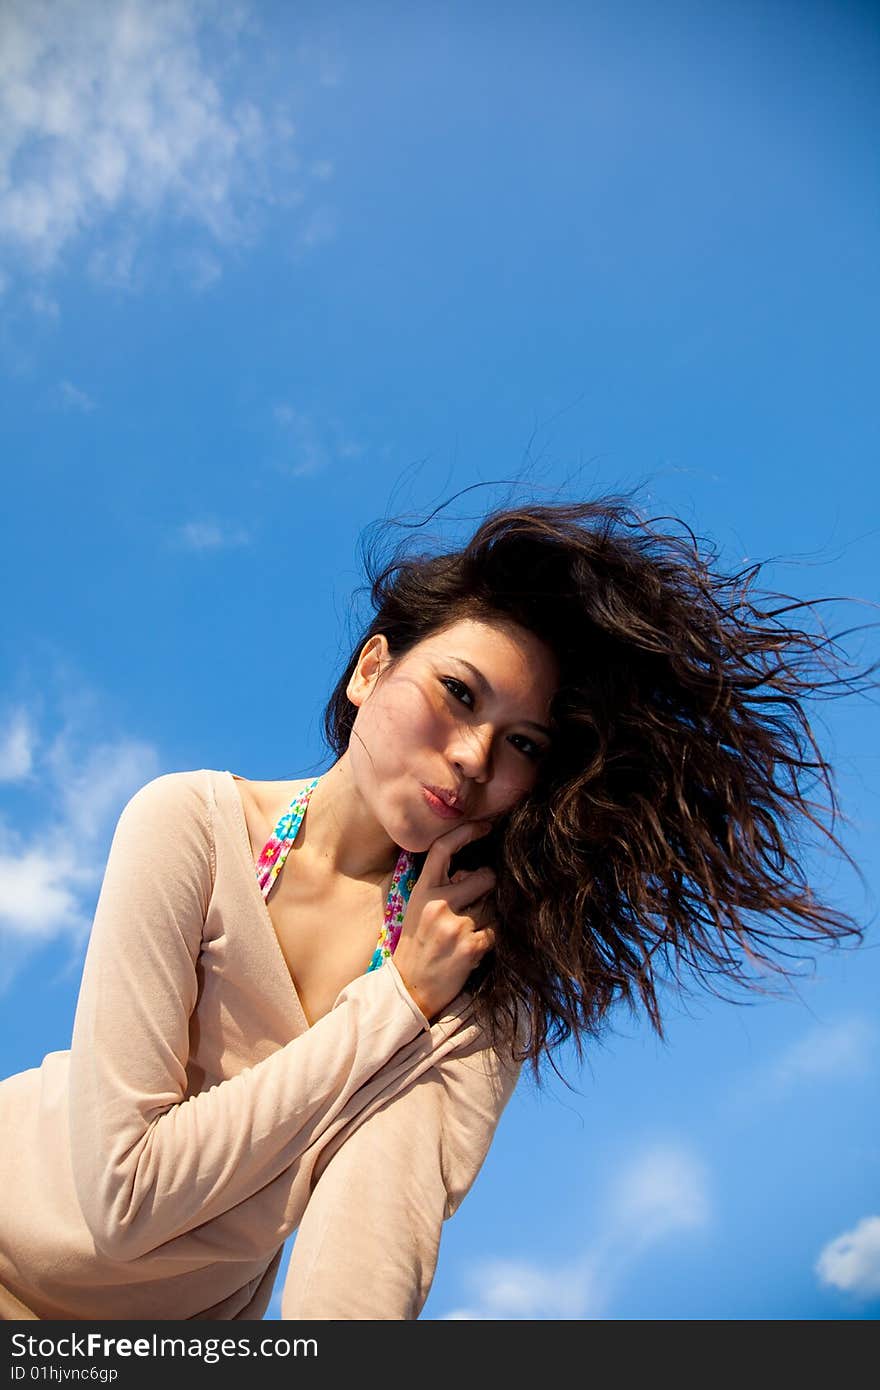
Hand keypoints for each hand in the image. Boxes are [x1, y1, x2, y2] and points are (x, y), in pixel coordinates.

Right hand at [392, 818, 496, 1022]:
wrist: (410, 988)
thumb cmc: (418, 945)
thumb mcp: (420, 909)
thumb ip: (443, 886)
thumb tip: (471, 872)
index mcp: (423, 890)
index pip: (443, 849)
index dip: (465, 832)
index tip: (485, 825)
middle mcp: (437, 903)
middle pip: (485, 877)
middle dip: (487, 890)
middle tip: (473, 909)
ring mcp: (454, 925)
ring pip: (494, 906)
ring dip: (488, 919)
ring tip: (467, 934)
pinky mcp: (470, 946)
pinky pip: (496, 931)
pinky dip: (489, 940)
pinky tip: (471, 950)